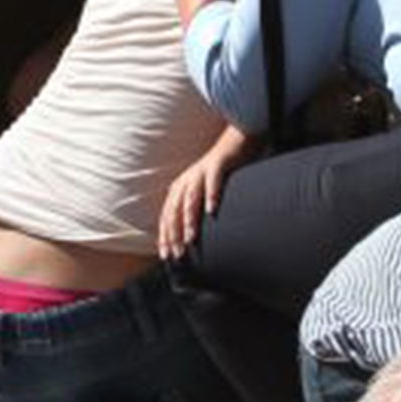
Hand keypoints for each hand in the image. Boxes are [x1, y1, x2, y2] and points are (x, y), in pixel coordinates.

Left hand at [158, 127, 255, 258]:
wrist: (234, 144)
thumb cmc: (220, 174)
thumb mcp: (202, 192)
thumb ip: (194, 210)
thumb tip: (190, 236)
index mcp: (178, 189)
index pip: (167, 216)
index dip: (165, 237)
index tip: (167, 257)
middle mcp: (185, 181)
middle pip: (174, 210)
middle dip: (174, 234)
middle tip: (178, 253)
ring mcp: (200, 173)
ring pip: (190, 199)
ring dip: (189, 220)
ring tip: (191, 238)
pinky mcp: (217, 165)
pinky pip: (212, 183)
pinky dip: (211, 197)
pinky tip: (212, 211)